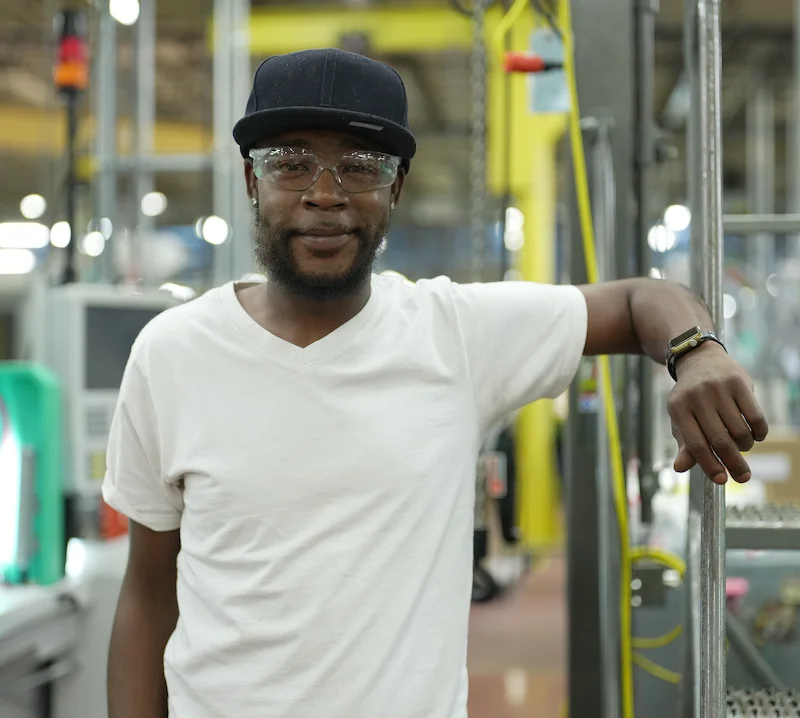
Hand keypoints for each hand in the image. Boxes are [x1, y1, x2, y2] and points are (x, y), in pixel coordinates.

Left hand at [666, 343, 768, 483]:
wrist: (700, 360)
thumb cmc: (690, 398)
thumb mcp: (681, 419)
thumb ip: (683, 444)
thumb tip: (680, 468)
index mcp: (678, 408)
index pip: (695, 444)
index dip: (710, 465)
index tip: (722, 480)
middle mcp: (697, 397)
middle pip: (720, 440)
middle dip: (733, 463)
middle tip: (743, 478)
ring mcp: (718, 388)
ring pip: (739, 430)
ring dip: (744, 446)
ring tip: (742, 446)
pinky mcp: (739, 382)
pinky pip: (755, 416)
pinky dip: (759, 432)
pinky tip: (756, 436)